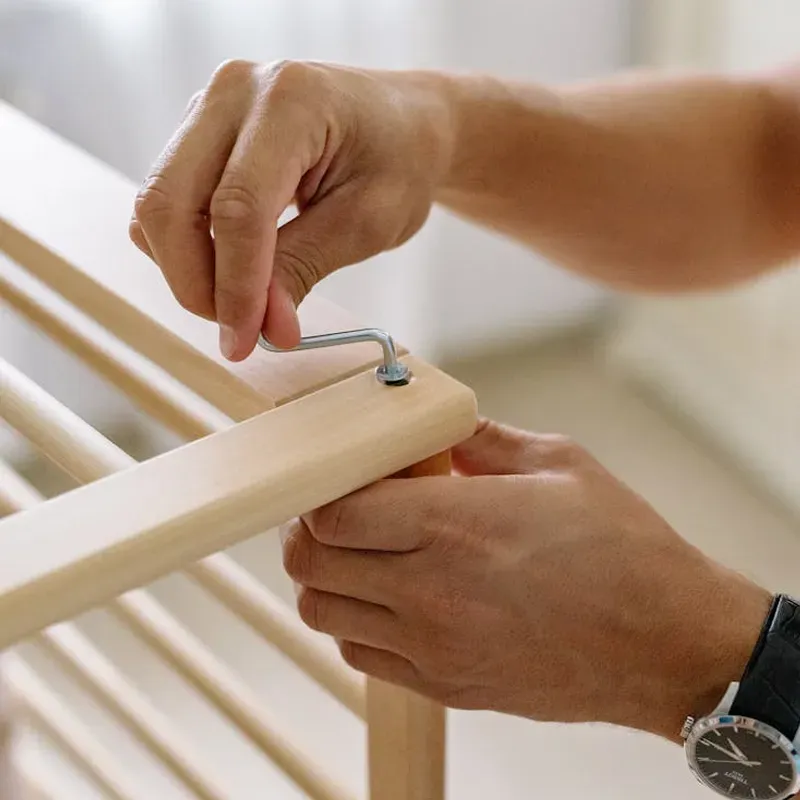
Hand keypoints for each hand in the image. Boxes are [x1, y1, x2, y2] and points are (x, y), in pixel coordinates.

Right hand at [130, 59, 448, 359]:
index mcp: (291, 101)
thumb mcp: (368, 222)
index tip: (244, 340)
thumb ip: (305, 267)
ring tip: (244, 299)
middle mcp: (235, 92)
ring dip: (188, 268)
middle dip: (194, 282)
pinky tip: (232, 266)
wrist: (404, 123)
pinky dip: (189, 246)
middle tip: (238, 329)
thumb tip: (261, 326)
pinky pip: (168, 199)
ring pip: (158, 204)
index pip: (237, 208)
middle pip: (169, 202)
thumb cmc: (399, 161)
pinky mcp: (199, 131)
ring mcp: (209, 107)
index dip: (236, 285)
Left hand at [282, 419, 770, 738]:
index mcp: (453, 523)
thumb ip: (482, 439)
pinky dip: (353, 622)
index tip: (335, 477)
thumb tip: (437, 427)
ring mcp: (433, 645)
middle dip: (307, 529)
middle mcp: (430, 589)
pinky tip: (386, 597)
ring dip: (325, 576)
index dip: (318, 491)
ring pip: (324, 613)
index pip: (333, 512)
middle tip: (334, 508)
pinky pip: (360, 654)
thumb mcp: (558, 464)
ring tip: (358, 551)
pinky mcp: (445, 684)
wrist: (667, 643)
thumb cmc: (622, 548)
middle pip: (313, 563)